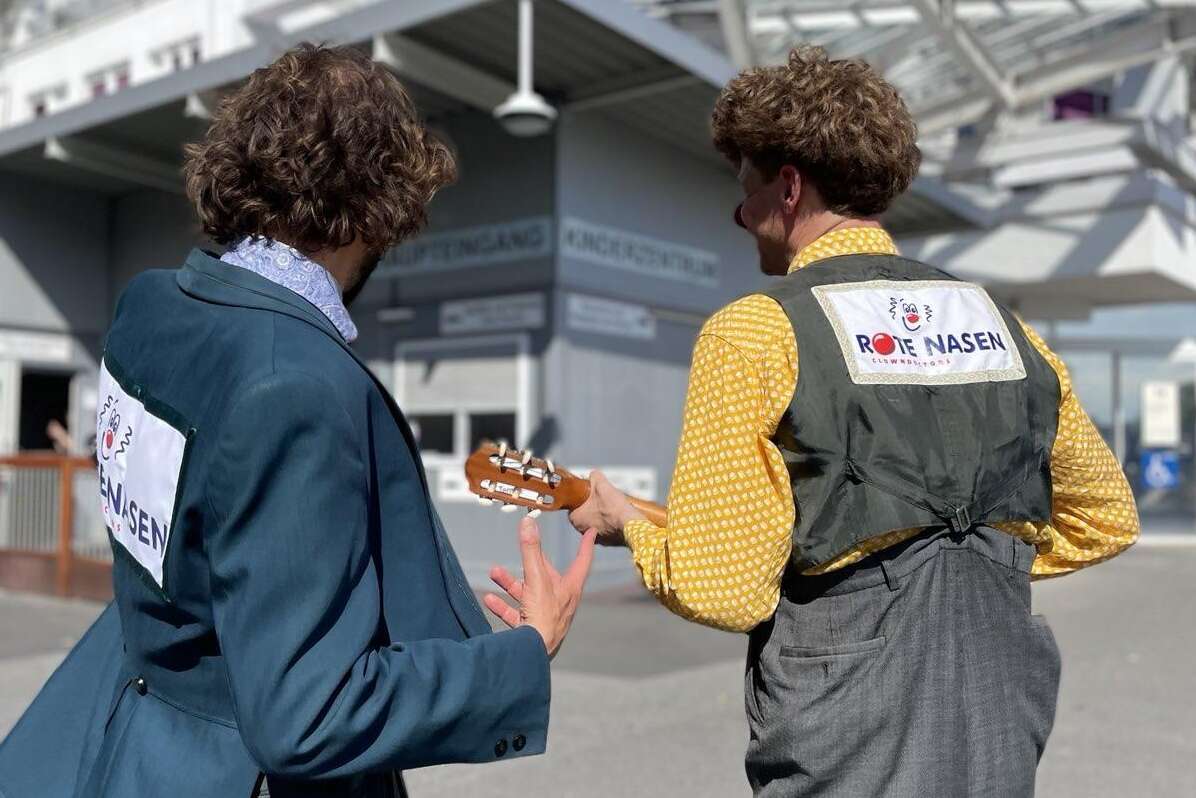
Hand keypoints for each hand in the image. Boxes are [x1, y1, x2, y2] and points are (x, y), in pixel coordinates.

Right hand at [483, 516, 596, 658]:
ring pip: (528, 594)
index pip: (582, 560)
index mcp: (569, 588)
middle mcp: (560, 601)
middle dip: (531, 563)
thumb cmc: (543, 617)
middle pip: (547, 576)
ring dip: (510, 583)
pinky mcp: (531, 629)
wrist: (532, 654)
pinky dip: (503, 605)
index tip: (590, 532)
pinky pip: (516, 614)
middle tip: (525, 549)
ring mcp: (546, 616)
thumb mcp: (536, 579)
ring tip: (494, 573)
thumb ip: (530, 551)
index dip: (586, 544)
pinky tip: (489, 599)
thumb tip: (528, 522)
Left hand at [568, 470, 643, 546]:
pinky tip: (619, 516)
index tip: (589, 493)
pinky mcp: (609, 542)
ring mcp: (597, 538)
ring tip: (612, 506)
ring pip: (596, 522)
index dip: (581, 498)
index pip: (573, 506)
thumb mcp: (602, 485)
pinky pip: (607, 530)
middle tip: (602, 498)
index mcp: (576, 519)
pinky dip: (611, 523)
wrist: (631, 525)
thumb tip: (594, 474)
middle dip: (592, 506)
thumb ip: (595, 477)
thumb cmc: (614, 507)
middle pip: (585, 514)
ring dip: (602, 515)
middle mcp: (583, 531)